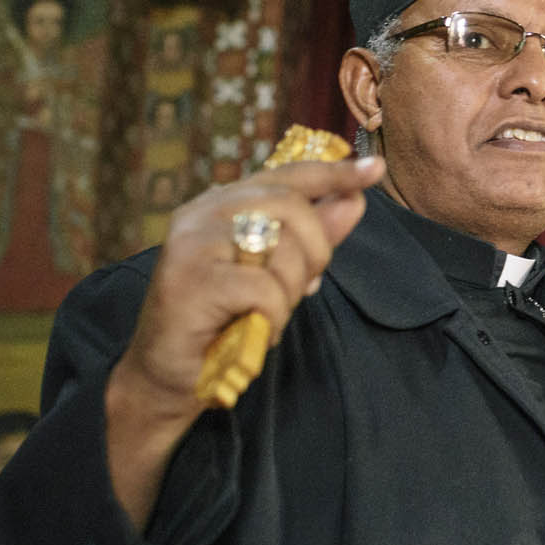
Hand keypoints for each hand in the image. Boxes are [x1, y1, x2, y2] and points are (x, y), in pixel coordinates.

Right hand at [105, 155, 384, 527]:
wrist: (169, 376)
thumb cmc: (223, 323)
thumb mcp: (277, 275)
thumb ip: (313, 237)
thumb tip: (355, 199)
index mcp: (221, 205)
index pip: (287, 175)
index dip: (334, 173)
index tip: (375, 169)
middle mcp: (202, 213)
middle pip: (292, 207)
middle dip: (316, 251)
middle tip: (304, 287)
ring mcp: (192, 244)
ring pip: (281, 246)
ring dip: (290, 291)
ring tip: (265, 313)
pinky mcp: (191, 281)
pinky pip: (265, 290)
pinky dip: (273, 317)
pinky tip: (253, 329)